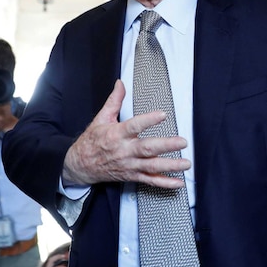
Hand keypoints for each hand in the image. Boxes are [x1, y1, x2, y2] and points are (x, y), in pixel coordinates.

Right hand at [62, 80, 189, 188]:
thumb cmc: (92, 141)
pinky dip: (164, 183)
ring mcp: (129, 165)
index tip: (163, 114)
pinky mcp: (131, 176)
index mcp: (116, 134)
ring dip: (170, 166)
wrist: (80, 165)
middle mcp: (124, 151)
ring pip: (151, 166)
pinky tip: (178, 183)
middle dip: (166, 145)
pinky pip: (149, 180)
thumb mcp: (101, 119)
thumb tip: (120, 84)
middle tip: (182, 142)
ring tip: (186, 163)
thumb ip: (114, 101)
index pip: (134, 126)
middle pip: (147, 148)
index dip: (148, 120)